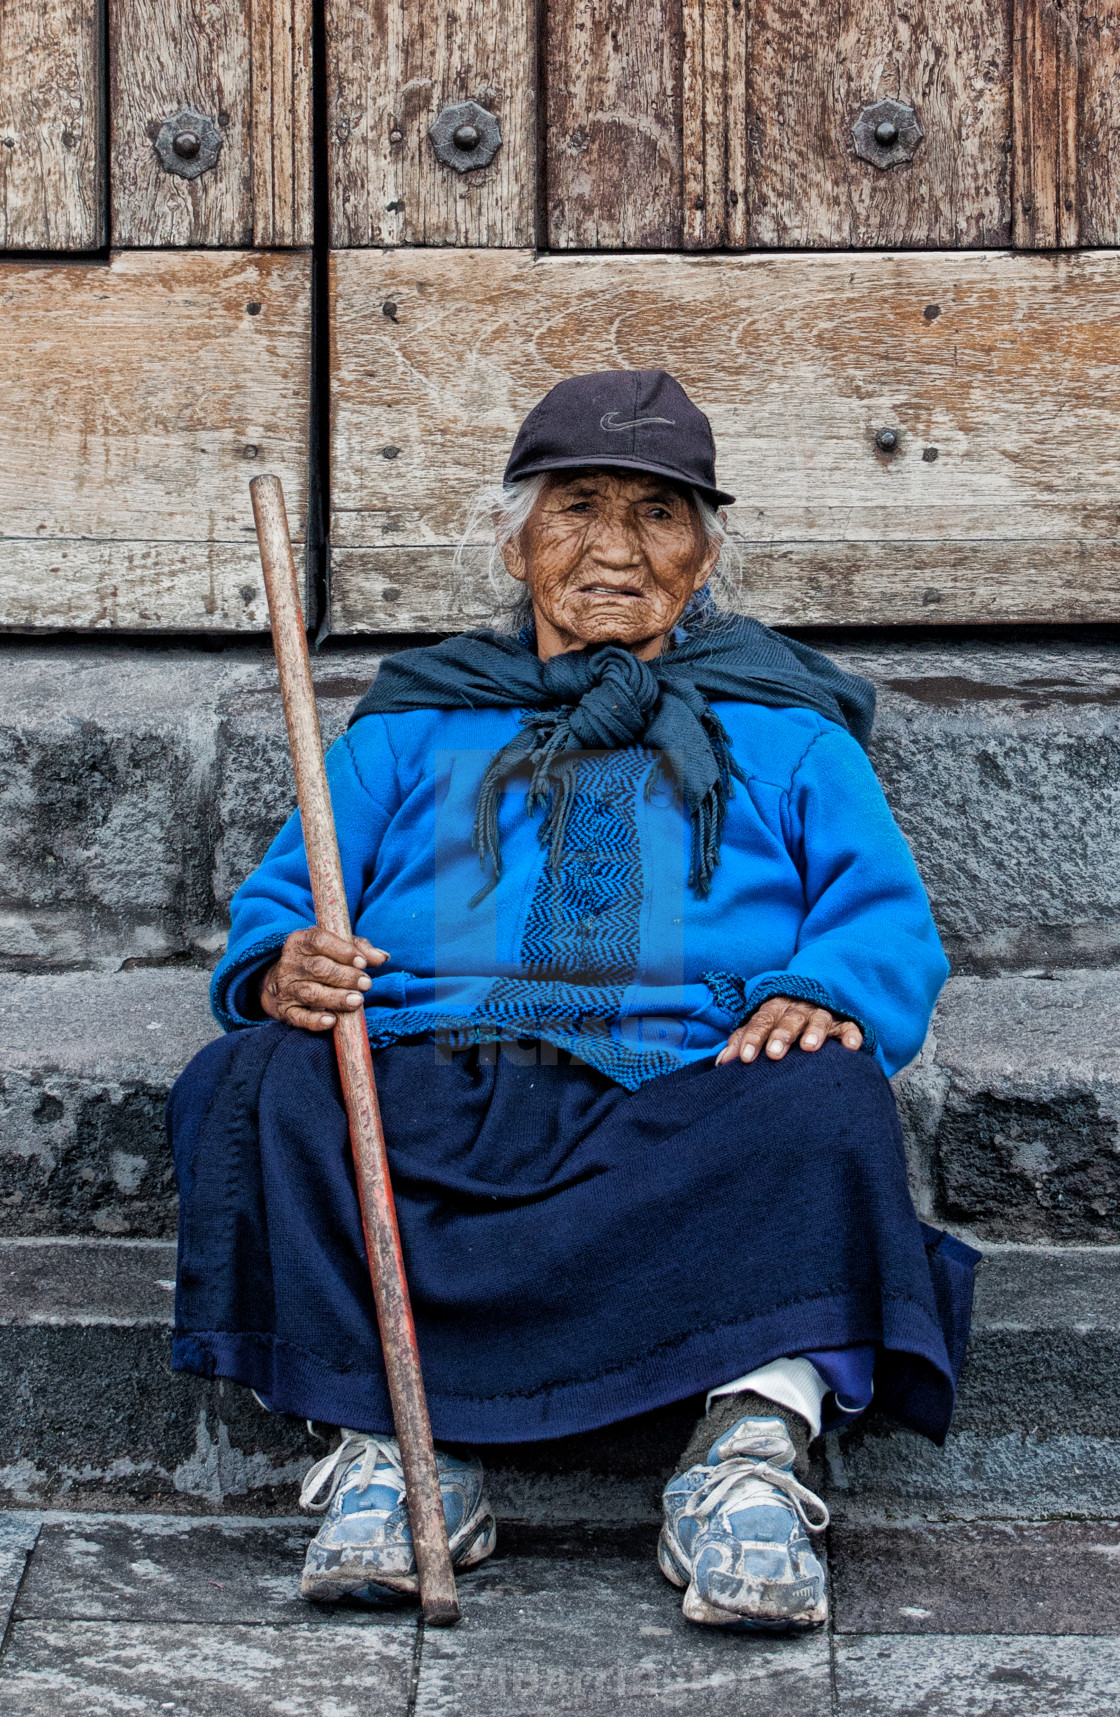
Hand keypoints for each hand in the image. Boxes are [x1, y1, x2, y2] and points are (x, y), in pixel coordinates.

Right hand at [259, 928, 388, 1031]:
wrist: (283, 982)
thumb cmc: (318, 960)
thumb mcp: (336, 947)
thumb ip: (360, 949)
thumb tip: (382, 957)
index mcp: (301, 941)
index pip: (320, 941)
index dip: (343, 951)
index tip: (362, 963)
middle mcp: (290, 963)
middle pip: (318, 968)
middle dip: (345, 977)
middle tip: (367, 984)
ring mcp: (287, 987)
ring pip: (310, 993)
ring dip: (336, 998)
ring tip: (357, 1001)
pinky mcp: (286, 1010)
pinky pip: (299, 1017)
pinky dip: (315, 1021)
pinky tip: (332, 1021)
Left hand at [716, 994, 862, 1066]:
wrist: (805, 1001)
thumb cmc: (776, 1024)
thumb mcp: (757, 1029)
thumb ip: (741, 1042)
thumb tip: (721, 1062)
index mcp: (774, 1008)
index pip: (761, 1020)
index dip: (753, 1037)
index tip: (745, 1058)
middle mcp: (797, 1008)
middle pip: (789, 1018)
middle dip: (781, 1035)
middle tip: (774, 1054)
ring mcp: (821, 1014)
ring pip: (818, 1019)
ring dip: (814, 1032)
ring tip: (809, 1048)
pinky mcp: (842, 1023)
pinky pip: (849, 1026)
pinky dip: (851, 1035)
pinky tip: (852, 1047)